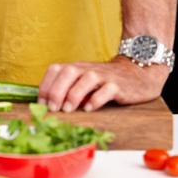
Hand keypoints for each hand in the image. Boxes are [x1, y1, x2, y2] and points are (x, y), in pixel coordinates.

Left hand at [38, 55, 169, 112]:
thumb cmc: (104, 82)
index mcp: (76, 68)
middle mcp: (87, 69)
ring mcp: (103, 76)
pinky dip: (97, 99)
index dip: (45, 85)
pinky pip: (107, 90)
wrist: (136, 73)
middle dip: (57, 90)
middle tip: (53, 108)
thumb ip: (69, 90)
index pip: (55, 70)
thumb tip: (49, 107)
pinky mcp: (118, 85)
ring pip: (86, 79)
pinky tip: (90, 109)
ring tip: (68, 109)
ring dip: (74, 94)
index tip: (41, 104)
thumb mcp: (83, 82)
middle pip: (68, 72)